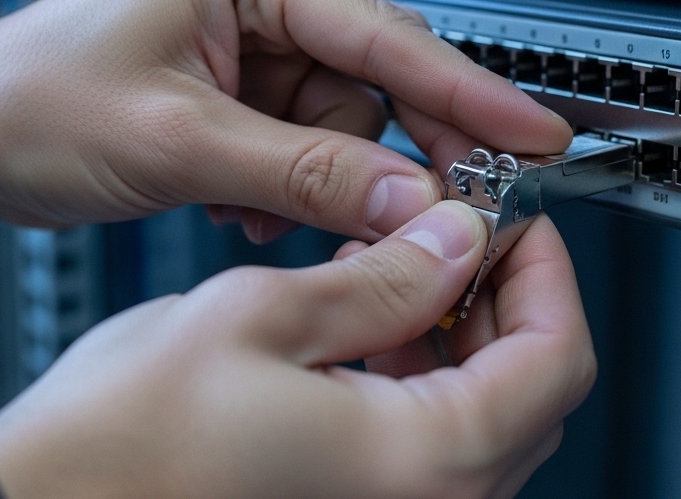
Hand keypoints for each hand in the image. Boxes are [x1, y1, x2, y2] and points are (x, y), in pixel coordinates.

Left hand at [0, 0, 570, 238]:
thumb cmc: (32, 102)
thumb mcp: (179, 143)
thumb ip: (305, 174)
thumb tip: (410, 198)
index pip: (384, 33)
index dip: (466, 91)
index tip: (533, 134)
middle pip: (375, 84)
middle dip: (373, 158)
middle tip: (401, 217)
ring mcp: (250, 45)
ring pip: (345, 128)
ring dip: (315, 183)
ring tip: (246, 204)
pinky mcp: (239, 91)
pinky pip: (307, 146)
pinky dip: (287, 187)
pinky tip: (236, 201)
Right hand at [0, 200, 595, 498]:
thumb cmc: (122, 443)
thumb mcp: (261, 318)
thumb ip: (382, 277)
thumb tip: (455, 239)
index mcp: (425, 462)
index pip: (558, 357)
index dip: (544, 268)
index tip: (508, 217)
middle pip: (532, 389)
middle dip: (501, 295)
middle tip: (454, 231)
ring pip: (485, 415)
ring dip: (460, 332)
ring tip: (396, 266)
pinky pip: (429, 444)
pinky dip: (418, 375)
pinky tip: (364, 323)